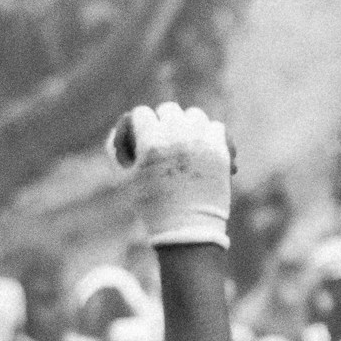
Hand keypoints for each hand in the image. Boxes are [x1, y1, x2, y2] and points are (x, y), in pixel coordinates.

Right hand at [107, 102, 232, 249]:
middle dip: (162, 123)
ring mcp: (202, 141)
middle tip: (162, 143)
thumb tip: (122, 129)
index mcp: (151, 142)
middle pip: (168, 110)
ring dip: (186, 126)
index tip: (139, 141)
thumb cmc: (153, 207)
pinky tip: (203, 150)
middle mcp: (177, 136)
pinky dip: (208, 135)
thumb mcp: (127, 180)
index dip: (137, 126)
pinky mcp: (221, 150)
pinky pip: (215, 127)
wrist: (188, 230)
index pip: (141, 113)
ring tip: (184, 145)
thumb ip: (119, 151)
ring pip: (193, 115)